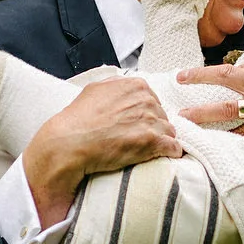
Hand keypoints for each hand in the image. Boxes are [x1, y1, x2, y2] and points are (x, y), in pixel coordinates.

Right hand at [23, 77, 181, 226]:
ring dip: (160, 141)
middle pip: (162, 116)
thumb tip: (125, 87)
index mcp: (135, 86)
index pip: (153, 100)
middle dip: (153, 128)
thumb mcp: (95, 89)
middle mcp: (146, 100)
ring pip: (169, 132)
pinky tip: (160, 158)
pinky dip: (169, 154)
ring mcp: (151, 121)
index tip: (136, 125)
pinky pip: (174, 148)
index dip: (145, 115)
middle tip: (137, 140)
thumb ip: (116, 86)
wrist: (69, 143)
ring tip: (144, 151)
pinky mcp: (153, 142)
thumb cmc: (78, 119)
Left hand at [176, 52, 243, 171]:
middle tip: (177, 81)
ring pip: (226, 112)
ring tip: (182, 117)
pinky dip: (226, 139)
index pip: (235, 68)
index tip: (191, 73)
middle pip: (223, 81)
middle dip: (197, 79)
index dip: (210, 71)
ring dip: (201, 114)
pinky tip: (210, 142)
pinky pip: (243, 136)